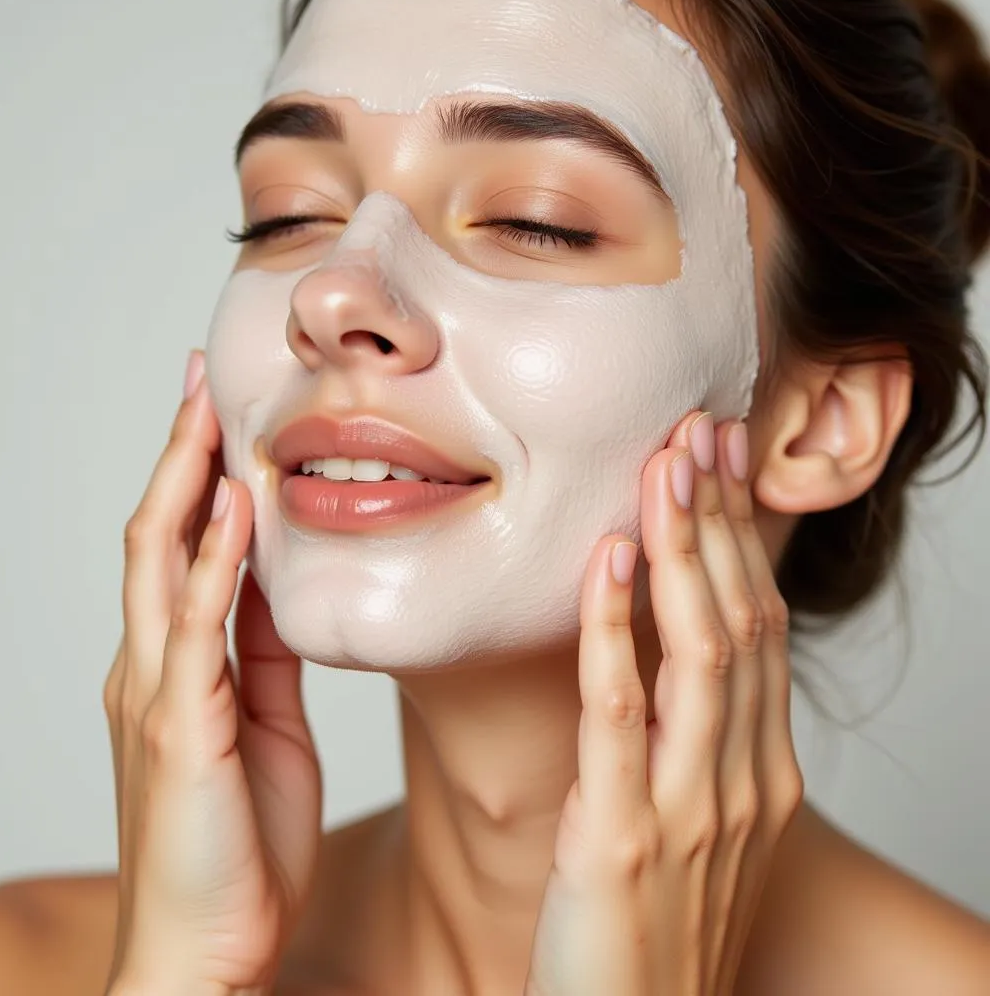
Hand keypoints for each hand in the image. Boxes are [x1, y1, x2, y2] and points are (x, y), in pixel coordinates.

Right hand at [103, 351, 321, 995]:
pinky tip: (235, 508)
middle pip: (157, 534)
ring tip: (209, 411)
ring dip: (187, 482)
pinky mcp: (182, 731)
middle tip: (201, 381)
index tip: (218, 416)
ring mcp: (159, 695)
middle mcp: (152, 668)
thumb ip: (262, 655)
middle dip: (181, 454)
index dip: (196, 478)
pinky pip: (196, 630)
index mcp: (175, 668)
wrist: (206, 949)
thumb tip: (275, 588)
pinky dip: (210, 562)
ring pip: (160, 563)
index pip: (179, 549)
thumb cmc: (236, 846)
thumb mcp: (266, 726)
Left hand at [524, 411, 803, 995]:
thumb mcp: (694, 823)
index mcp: (759, 772)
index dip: (739, 540)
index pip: (759, 627)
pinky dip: (614, 629)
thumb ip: (692, 740)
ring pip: (702, 650)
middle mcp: (743, 781)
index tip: (715, 465)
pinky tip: (602, 563)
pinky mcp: (622, 838)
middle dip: (718, 520)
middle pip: (743, 620)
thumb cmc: (652, 927)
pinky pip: (620, 712)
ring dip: (681, 550)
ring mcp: (691, 809)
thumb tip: (662, 648)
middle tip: (695, 433)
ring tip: (661, 468)